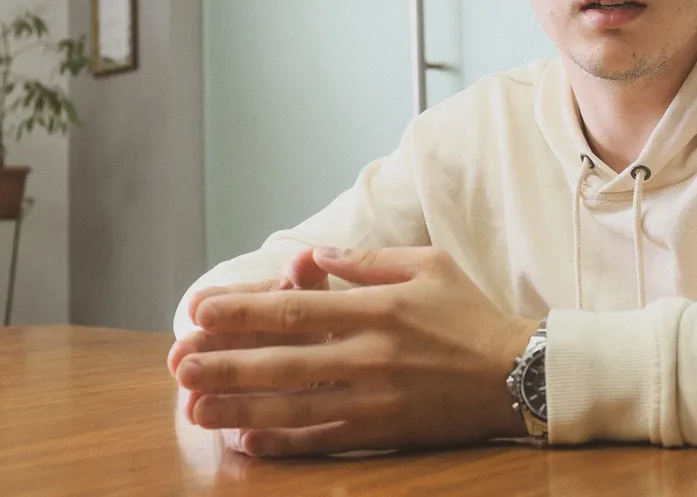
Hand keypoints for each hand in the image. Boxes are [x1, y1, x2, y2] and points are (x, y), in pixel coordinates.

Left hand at [174, 247, 538, 456]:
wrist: (519, 372)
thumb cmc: (471, 314)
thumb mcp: (428, 266)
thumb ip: (367, 261)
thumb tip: (314, 254)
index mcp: (378, 307)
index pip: (296, 308)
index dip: (243, 310)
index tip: (199, 311)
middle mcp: (371, 352)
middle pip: (283, 359)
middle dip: (224, 362)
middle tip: (177, 365)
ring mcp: (377, 396)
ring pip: (294, 404)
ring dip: (239, 405)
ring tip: (194, 407)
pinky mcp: (386, 430)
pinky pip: (326, 439)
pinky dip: (285, 442)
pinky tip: (248, 441)